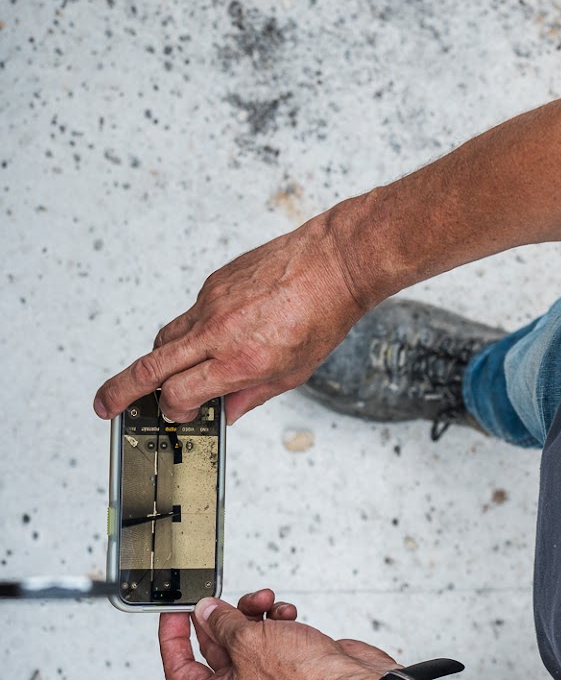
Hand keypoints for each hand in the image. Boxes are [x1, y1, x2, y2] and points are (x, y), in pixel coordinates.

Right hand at [94, 211, 367, 424]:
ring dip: (160, 361)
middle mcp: (218, 332)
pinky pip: (190, 316)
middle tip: (107, 406)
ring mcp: (210, 304)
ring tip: (169, 376)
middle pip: (151, 366)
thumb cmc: (323, 317)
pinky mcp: (212, 284)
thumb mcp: (294, 372)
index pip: (179, 394)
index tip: (178, 415)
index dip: (173, 410)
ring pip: (166, 339)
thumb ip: (251, 395)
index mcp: (240, 360)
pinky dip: (194, 332)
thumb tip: (224, 413)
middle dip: (121, 391)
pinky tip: (217, 337)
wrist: (334, 264)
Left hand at [159, 589, 391, 679]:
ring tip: (264, 601)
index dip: (172, 640)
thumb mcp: (248, 642)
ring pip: (248, 637)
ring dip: (253, 613)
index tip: (174, 614)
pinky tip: (287, 613)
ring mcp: (272, 677)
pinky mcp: (296, 663)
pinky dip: (278, 620)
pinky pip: (275, 636)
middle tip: (224, 598)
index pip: (181, 671)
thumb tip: (207, 611)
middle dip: (222, 618)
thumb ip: (222, 623)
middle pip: (217, 648)